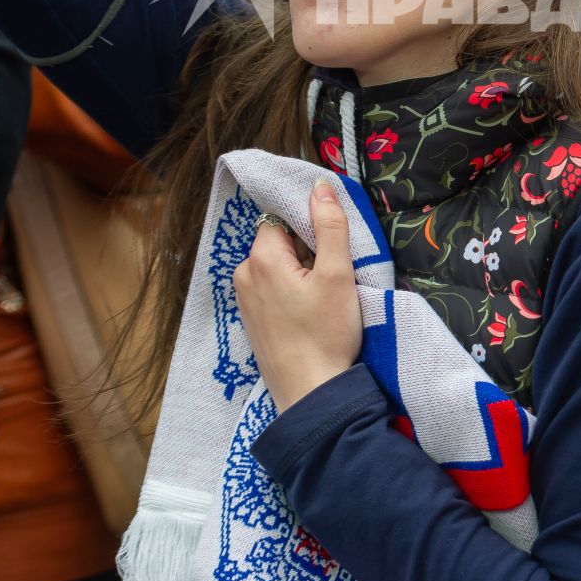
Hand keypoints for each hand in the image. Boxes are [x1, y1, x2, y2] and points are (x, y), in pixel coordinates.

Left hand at [234, 181, 362, 411]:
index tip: (330, 252)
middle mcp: (243, 276)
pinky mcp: (251, 322)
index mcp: (260, 259)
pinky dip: (290, 294)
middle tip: (331, 280)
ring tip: (322, 301)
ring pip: (276, 267)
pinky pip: (271, 290)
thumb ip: (330, 225)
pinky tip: (309, 315)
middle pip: (278, 243)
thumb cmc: (326, 334)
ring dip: (300, 274)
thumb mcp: (337, 274)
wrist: (311, 394)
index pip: (282, 220)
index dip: (310, 230)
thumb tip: (320, 186)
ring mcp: (244, 301)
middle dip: (306, 252)